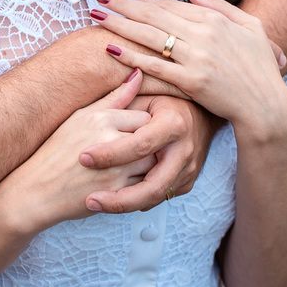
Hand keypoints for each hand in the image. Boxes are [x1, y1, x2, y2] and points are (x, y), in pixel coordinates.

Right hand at [0, 69, 155, 235]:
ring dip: (147, 166)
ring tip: (129, 169)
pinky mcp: (117, 192)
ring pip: (152, 162)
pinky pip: (146, 185)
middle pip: (152, 138)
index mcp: (101, 118)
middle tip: (134, 154)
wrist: (37, 190)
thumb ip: (114, 97)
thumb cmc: (58, 150)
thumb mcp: (81, 117)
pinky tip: (124, 184)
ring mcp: (115, 167)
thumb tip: (139, 72)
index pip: (144, 117)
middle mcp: (110, 140)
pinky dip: (141, 185)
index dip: (140, 129)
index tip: (130, 137)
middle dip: (148, 147)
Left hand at [80, 95, 218, 213]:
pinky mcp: (186, 182)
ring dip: (125, 205)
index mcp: (172, 125)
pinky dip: (137, 201)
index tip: (83, 158)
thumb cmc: (168, 101)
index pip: (139, 145)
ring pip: (156, 197)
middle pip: (152, 186)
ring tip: (95, 204)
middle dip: (120, 199)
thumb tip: (110, 80)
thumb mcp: (148, 94)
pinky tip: (114, 201)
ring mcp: (188, 170)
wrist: (203, 117)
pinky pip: (160, 198)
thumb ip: (127, 95)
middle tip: (90, 200)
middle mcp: (184, 151)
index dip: (110, 154)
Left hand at [91, 0, 286, 139]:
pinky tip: (112, 49)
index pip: (169, 5)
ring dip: (120, 25)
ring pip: (150, 37)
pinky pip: (155, 66)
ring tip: (97, 17)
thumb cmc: (260, 69)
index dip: (141, 0)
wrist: (266, 107)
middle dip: (122, 6)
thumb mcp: (250, 28)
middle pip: (153, 16)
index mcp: (214, 20)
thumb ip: (220, 7)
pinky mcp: (191, 81)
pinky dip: (132, 57)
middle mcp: (203, 35)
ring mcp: (197, 58)